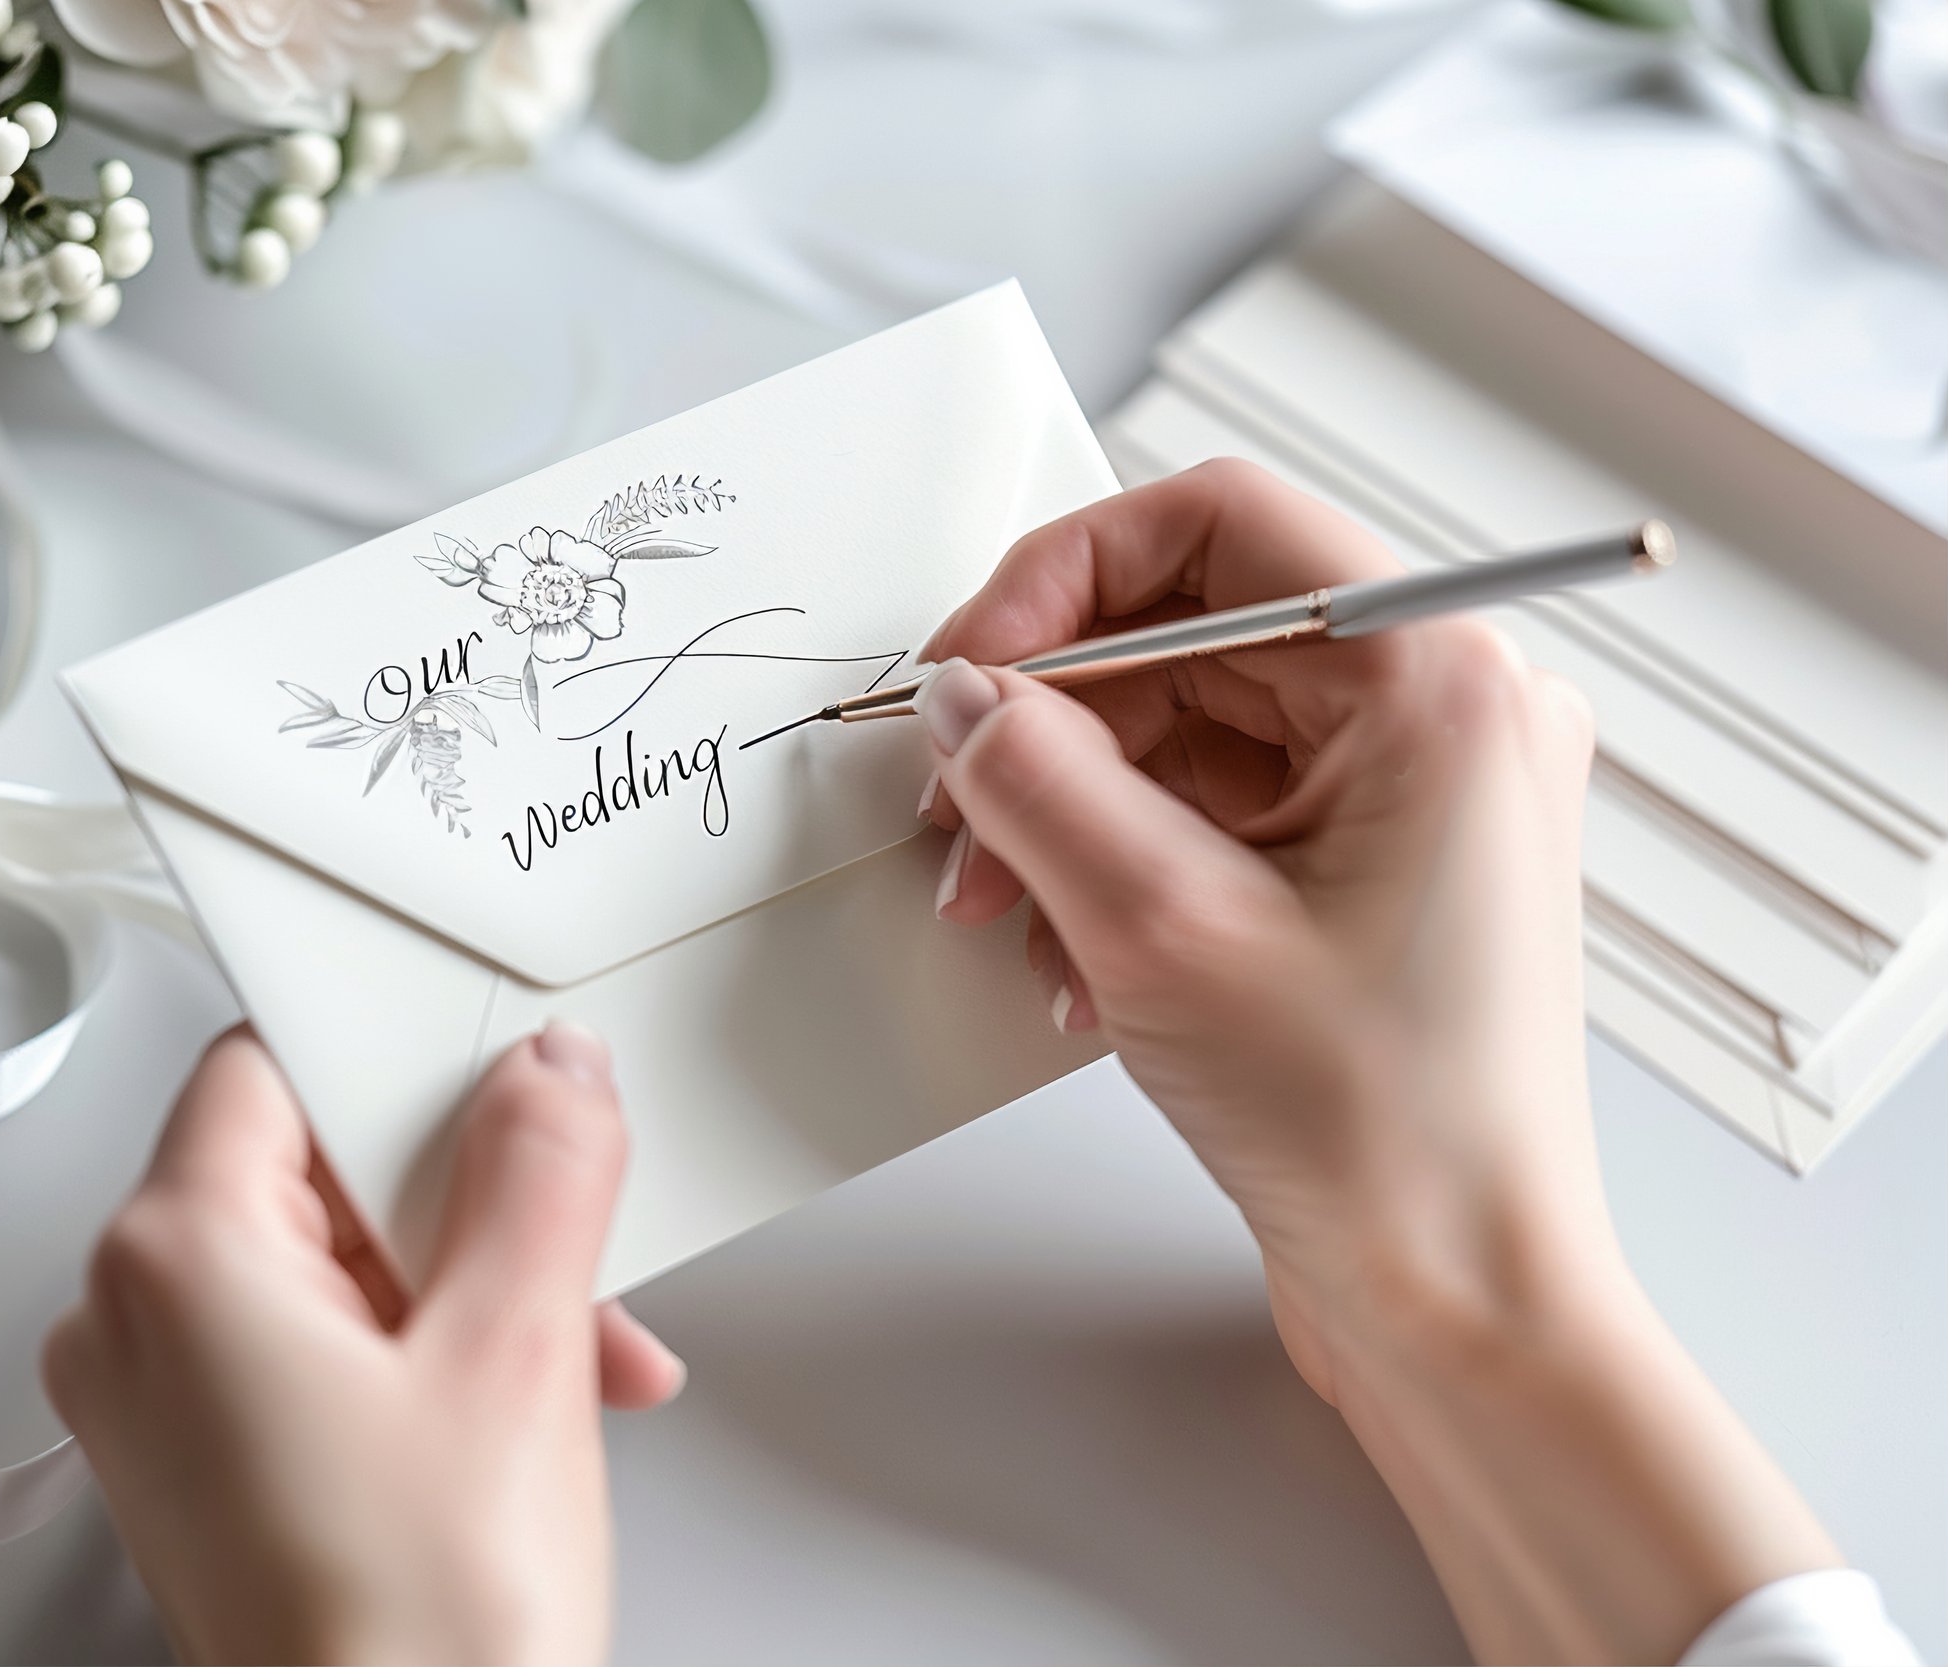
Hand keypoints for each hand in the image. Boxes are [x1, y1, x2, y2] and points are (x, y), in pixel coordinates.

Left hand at [43, 1022, 680, 1665]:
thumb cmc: (408, 1635)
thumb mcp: (515, 1352)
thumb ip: (539, 1170)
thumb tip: (550, 1075)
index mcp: (173, 1260)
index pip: (278, 1057)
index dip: (407, 1054)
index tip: (504, 1074)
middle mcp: (134, 1324)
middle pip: (316, 1166)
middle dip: (468, 1204)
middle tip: (564, 1247)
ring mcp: (164, 1405)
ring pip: (336, 1263)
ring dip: (471, 1288)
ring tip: (568, 1359)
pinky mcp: (210, 1468)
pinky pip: (322, 1350)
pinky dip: (429, 1357)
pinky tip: (521, 1406)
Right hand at [921, 461, 1838, 1661]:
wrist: (1457, 1304)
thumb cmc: (1382, 1132)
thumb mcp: (1162, 928)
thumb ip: (1037, 779)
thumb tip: (957, 694)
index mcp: (1436, 679)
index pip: (1219, 522)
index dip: (1065, 576)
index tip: (969, 666)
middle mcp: (1439, 711)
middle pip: (1192, 633)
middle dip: (1051, 721)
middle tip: (952, 810)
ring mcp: (1406, 795)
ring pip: (1187, 730)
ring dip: (1068, 808)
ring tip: (997, 910)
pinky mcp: (1367, 871)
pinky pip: (1210, 813)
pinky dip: (1118, 866)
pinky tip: (1064, 961)